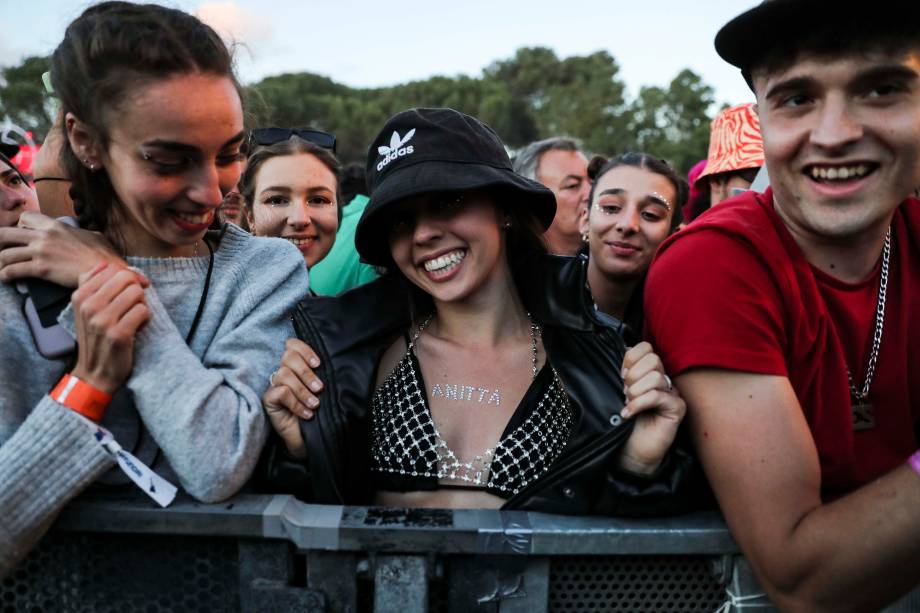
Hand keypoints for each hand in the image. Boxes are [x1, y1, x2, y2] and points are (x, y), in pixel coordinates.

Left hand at [0, 212, 135, 287]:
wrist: (108, 270)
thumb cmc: (104, 255)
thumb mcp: (94, 236)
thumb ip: (80, 233)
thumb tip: (83, 234)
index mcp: (55, 226)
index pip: (25, 217)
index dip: (19, 226)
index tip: (22, 236)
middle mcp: (44, 236)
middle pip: (6, 233)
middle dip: (0, 243)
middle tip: (3, 251)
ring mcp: (41, 252)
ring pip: (6, 254)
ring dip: (1, 262)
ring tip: (3, 268)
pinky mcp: (41, 269)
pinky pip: (13, 270)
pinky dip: (5, 275)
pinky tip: (6, 278)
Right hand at [70, 263, 150, 394]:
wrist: (94, 373)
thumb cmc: (95, 338)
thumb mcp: (85, 309)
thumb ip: (93, 284)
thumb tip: (107, 264)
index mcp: (80, 296)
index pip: (112, 269)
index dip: (128, 277)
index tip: (129, 291)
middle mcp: (88, 305)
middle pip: (126, 278)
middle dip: (136, 290)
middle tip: (133, 306)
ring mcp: (102, 320)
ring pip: (137, 292)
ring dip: (141, 304)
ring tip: (133, 317)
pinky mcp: (118, 334)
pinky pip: (143, 311)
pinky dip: (145, 318)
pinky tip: (137, 328)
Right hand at [261, 338, 323, 458]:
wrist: (310, 439)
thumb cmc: (318, 413)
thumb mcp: (323, 391)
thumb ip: (321, 374)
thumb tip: (331, 361)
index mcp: (297, 366)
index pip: (293, 345)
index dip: (305, 350)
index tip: (318, 364)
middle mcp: (283, 373)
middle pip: (288, 356)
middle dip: (306, 372)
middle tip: (319, 388)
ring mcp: (274, 386)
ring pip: (284, 374)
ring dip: (303, 390)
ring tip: (314, 405)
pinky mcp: (268, 400)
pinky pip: (281, 392)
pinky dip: (296, 403)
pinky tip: (306, 414)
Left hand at [617, 342, 685, 475]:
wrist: (630, 451)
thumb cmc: (623, 422)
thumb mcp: (619, 392)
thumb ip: (624, 372)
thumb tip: (624, 350)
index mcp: (649, 372)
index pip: (645, 347)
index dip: (630, 359)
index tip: (621, 376)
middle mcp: (663, 380)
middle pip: (653, 359)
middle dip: (633, 375)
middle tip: (624, 392)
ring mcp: (672, 394)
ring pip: (656, 377)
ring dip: (635, 392)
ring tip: (628, 404)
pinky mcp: (677, 408)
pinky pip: (658, 396)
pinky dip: (639, 404)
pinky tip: (629, 413)